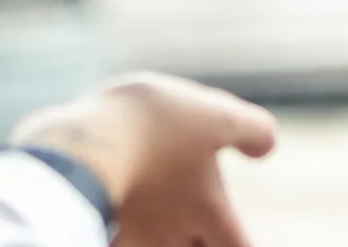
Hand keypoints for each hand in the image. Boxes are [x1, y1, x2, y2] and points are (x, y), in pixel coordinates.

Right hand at [9, 71, 276, 246]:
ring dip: (168, 234)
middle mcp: (175, 233)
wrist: (81, 145)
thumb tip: (266, 148)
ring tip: (171, 215)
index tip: (240, 235)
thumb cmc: (153, 126)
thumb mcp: (216, 114)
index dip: (243, 243)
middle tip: (209, 226)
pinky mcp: (103, 224)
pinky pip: (125, 235)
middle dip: (205, 239)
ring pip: (160, 243)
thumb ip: (252, 130)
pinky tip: (129, 203)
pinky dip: (132, 227)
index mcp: (209, 209)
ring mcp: (137, 234)